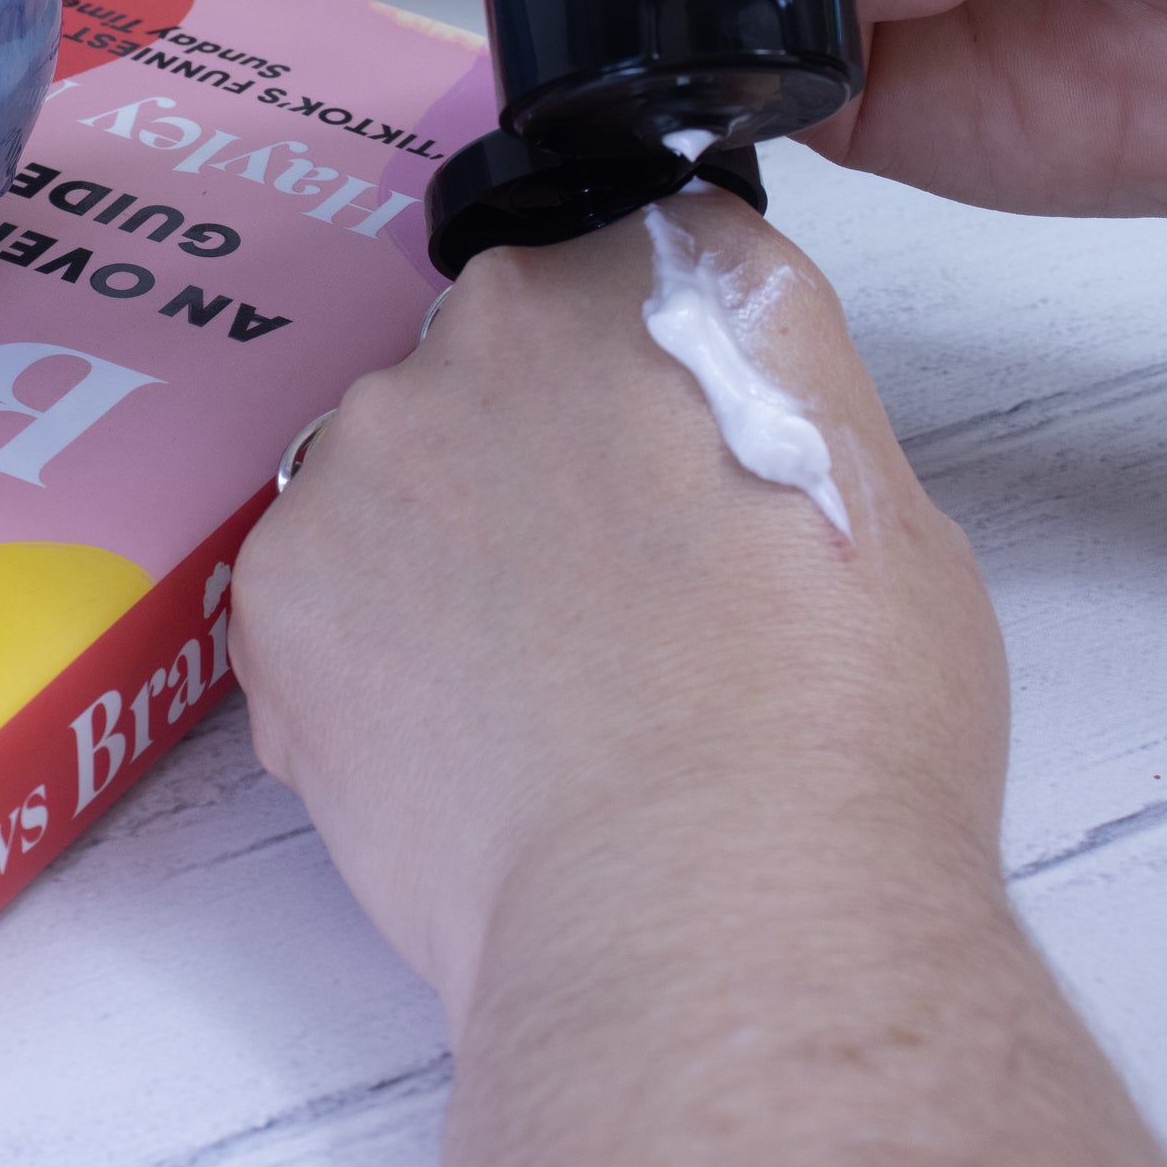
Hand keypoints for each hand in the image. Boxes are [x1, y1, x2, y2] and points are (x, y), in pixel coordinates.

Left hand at [230, 197, 1166, 1166]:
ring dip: (434, 539)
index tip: (655, 448)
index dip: (649, 365)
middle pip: (499, 348)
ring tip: (512, 682)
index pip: (637, 255)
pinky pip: (314, 577)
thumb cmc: (837, 736)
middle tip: (586, 584)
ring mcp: (380, 436)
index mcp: (671, 278)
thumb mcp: (881, 515)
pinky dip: (357, 642)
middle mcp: (511, 317)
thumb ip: (762, 420)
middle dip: (530, 440)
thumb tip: (699, 451)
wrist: (711, 911)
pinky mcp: (285, 564)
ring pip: (393, 462)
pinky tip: (440, 732)